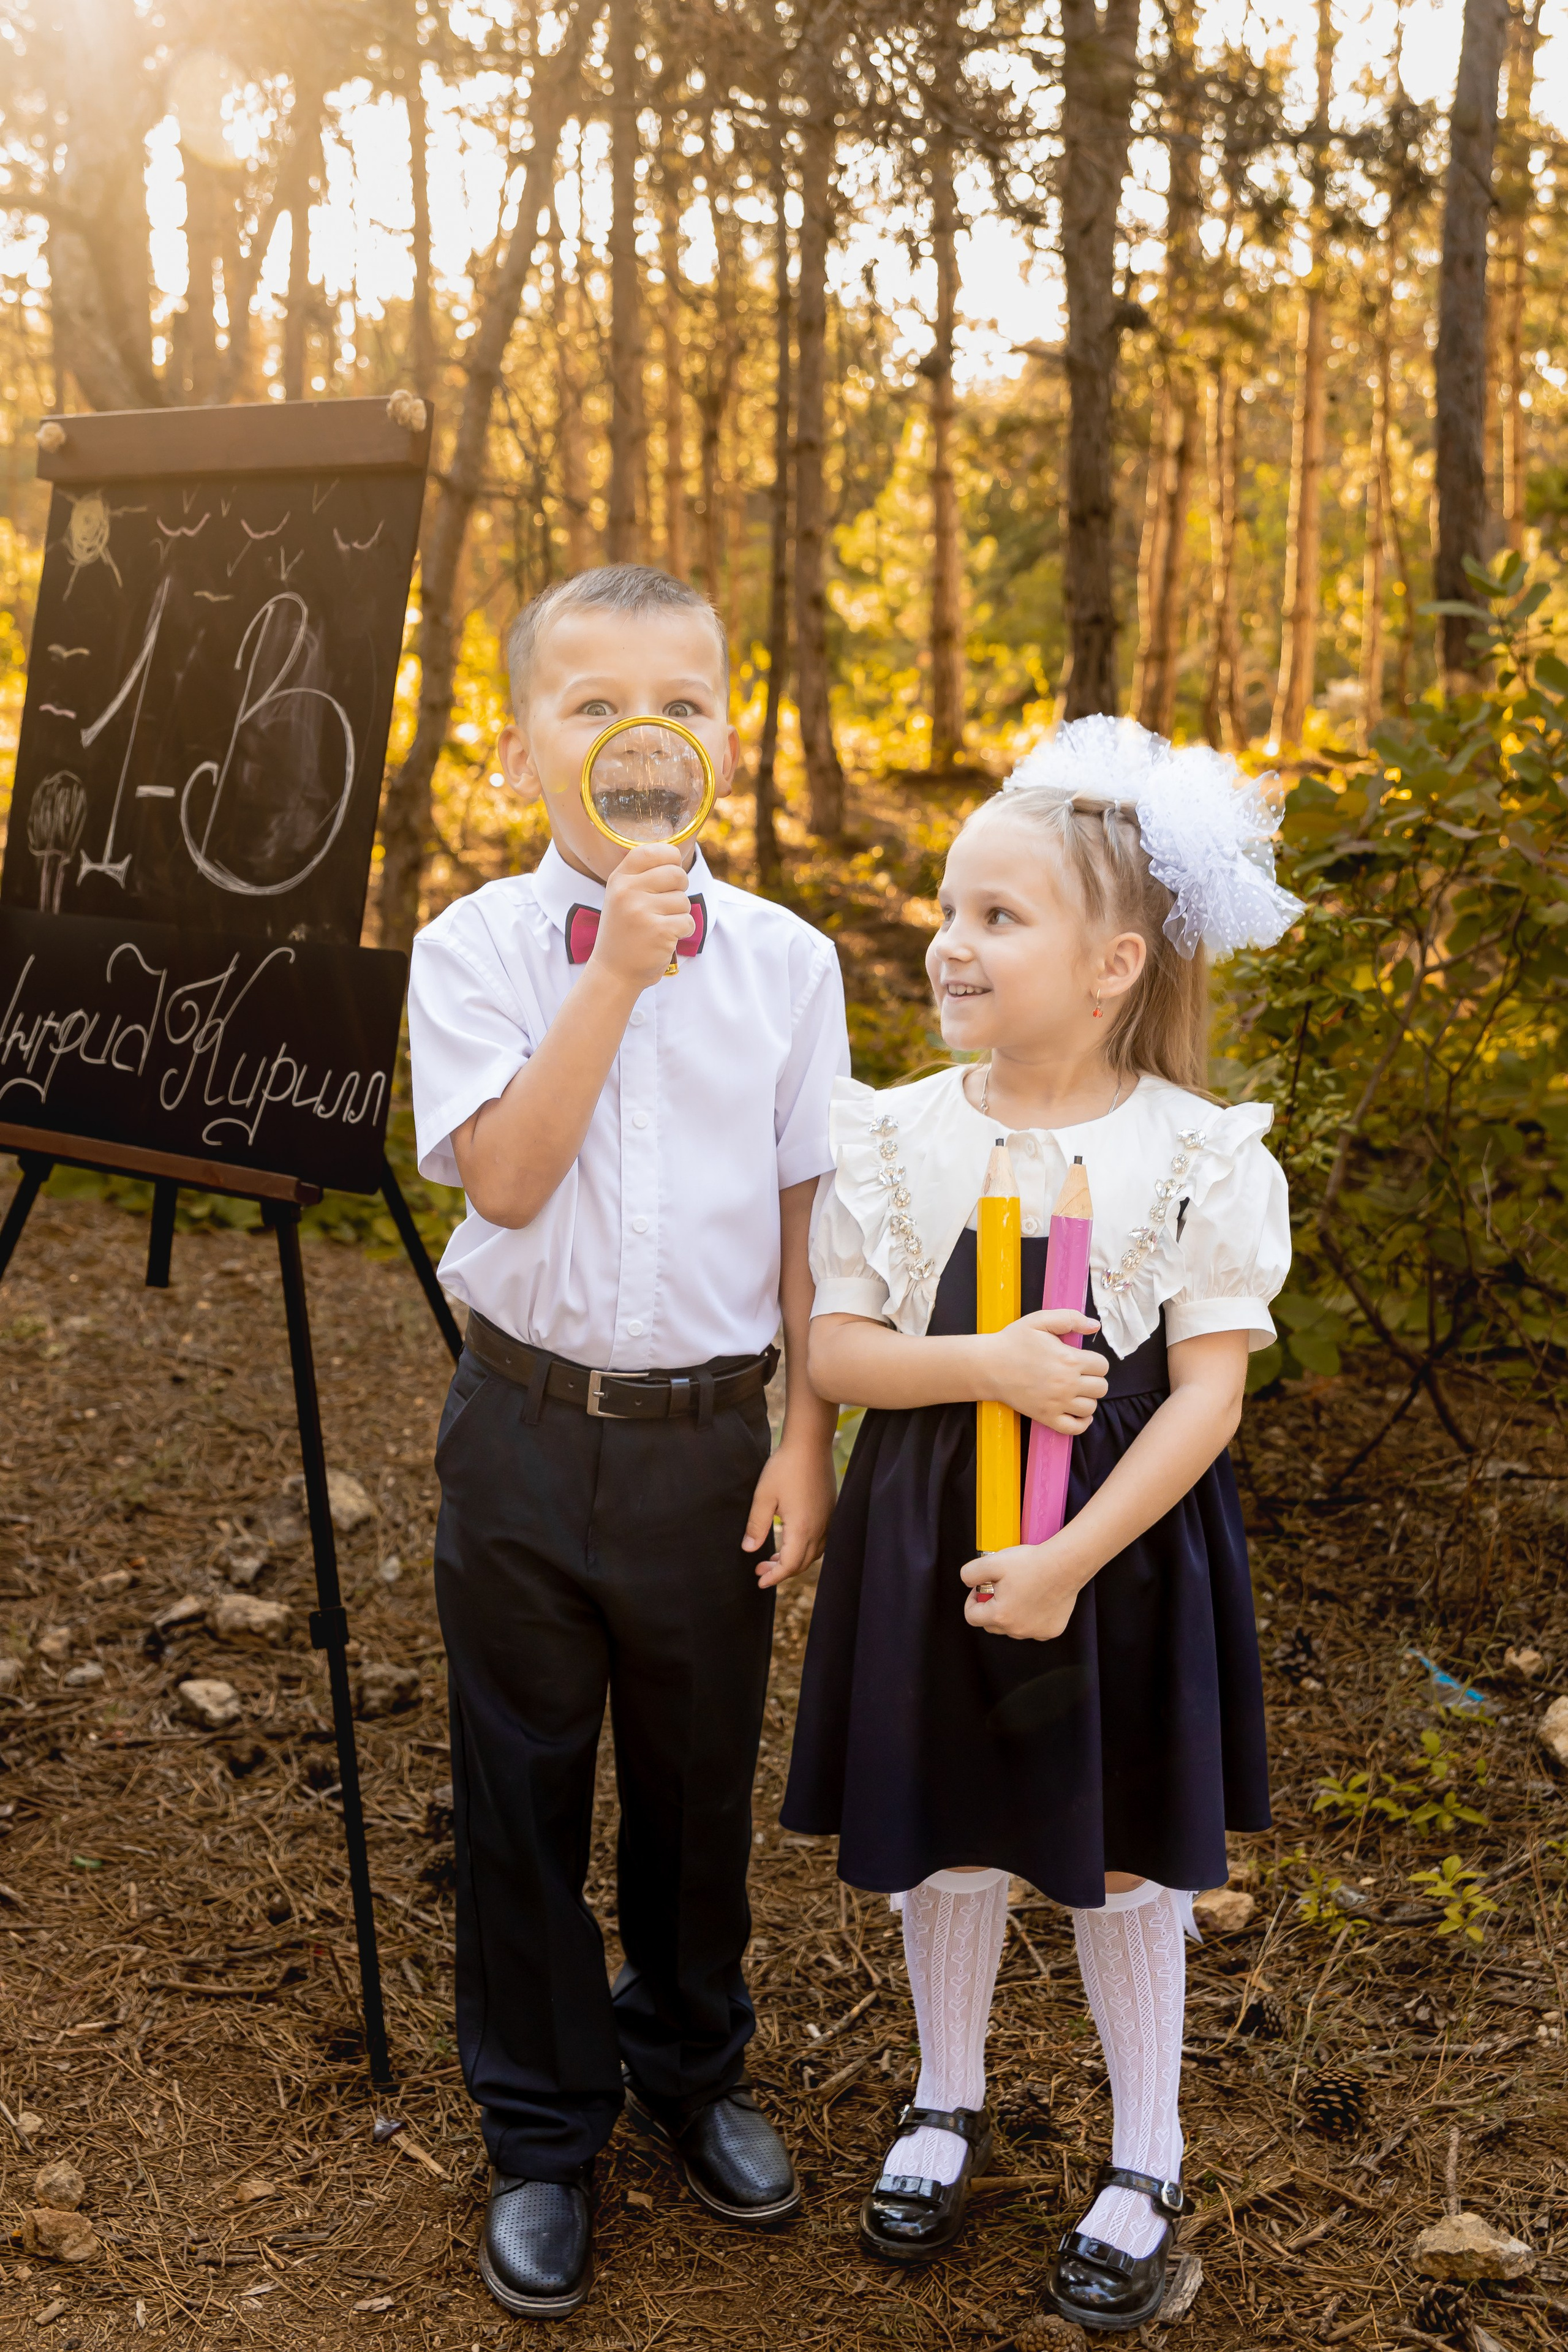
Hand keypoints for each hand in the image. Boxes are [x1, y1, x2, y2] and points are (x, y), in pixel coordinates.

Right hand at [592, 844, 693, 990]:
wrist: (613, 972)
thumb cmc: (624, 933)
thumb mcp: (620, 897)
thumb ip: (641, 875)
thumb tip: (674, 855)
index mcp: (619, 879)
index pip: (652, 851)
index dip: (670, 858)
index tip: (670, 872)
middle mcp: (627, 891)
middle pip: (676, 874)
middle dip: (680, 889)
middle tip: (667, 905)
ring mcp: (642, 911)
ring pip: (684, 900)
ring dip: (679, 914)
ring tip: (659, 925)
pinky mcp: (659, 931)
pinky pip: (688, 921)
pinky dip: (683, 932)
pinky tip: (665, 939)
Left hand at [742, 1435, 836, 1589]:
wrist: (810, 1444)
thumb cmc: (785, 1467)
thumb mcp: (763, 1496)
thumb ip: (756, 1525)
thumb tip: (749, 1550)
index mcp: (802, 1528)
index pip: (790, 1565)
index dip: (774, 1576)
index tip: (760, 1581)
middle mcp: (820, 1528)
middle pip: (803, 1563)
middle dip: (782, 1571)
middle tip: (760, 1570)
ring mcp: (828, 1519)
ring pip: (814, 1553)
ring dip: (794, 1561)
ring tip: (774, 1558)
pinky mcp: (830, 1510)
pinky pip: (821, 1540)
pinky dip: (806, 1549)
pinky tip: (792, 1541)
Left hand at [960, 1533, 1086, 1640]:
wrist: (1065, 1565)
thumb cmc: (1031, 1564)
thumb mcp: (992, 1562)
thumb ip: (970, 1573)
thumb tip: (967, 1581)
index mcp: (1000, 1616)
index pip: (972, 1617)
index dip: (972, 1600)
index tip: (980, 1588)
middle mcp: (1017, 1630)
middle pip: (992, 1625)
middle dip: (991, 1608)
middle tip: (1000, 1588)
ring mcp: (1036, 1632)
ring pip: (1013, 1628)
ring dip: (1011, 1614)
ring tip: (1020, 1591)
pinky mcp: (1051, 1630)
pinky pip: (1035, 1629)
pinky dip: (1032, 1618)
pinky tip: (1037, 1600)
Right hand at [981, 1311, 1106, 1431]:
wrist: (989, 1365)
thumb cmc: (1013, 1341)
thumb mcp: (1040, 1320)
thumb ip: (1070, 1318)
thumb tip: (1096, 1325)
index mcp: (1069, 1359)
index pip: (1103, 1366)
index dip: (1095, 1361)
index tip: (1083, 1360)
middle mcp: (1067, 1384)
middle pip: (1101, 1388)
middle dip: (1094, 1380)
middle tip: (1079, 1375)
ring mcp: (1057, 1403)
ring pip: (1091, 1407)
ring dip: (1087, 1399)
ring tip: (1075, 1391)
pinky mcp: (1046, 1417)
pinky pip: (1075, 1428)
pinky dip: (1082, 1422)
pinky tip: (1078, 1412)